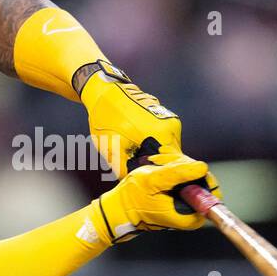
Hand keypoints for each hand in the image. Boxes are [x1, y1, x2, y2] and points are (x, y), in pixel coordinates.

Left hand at [80, 62, 182, 178]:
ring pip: (166, 147)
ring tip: (135, 155)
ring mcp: (169, 118)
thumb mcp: (113, 152)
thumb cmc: (106, 120)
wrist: (102, 91)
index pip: (173, 165)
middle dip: (156, 166)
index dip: (163, 176)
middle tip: (140, 171)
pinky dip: (152, 144)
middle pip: (171, 157)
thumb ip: (129, 171)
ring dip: (153, 154)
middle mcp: (171, 125)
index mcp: (162, 134)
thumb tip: (140, 184)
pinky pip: (162, 137)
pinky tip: (136, 142)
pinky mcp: (163, 115)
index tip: (153, 183)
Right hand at [89, 149, 220, 244]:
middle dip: (183, 166)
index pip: (211, 189)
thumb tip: (202, 167)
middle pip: (201, 180)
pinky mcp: (178, 199)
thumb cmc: (132, 198)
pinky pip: (182, 179)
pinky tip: (158, 166)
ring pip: (191, 177)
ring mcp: (185, 205)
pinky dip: (171, 170)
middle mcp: (192, 212)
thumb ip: (178, 174)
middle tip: (163, 162)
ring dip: (175, 166)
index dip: (197, 172)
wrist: (118, 208)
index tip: (180, 165)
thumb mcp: (154, 181)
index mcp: (192, 215)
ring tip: (157, 163)